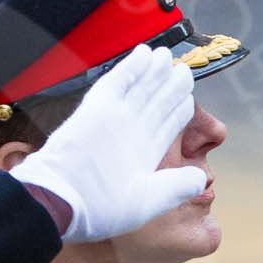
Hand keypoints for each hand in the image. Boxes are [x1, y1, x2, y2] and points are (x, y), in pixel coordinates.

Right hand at [13, 43, 202, 243]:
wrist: (61, 201)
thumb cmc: (100, 208)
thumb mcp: (148, 202)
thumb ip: (177, 187)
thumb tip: (201, 178)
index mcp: (143, 153)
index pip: (166, 125)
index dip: (178, 110)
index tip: (188, 98)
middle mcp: (130, 132)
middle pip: (156, 101)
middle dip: (170, 85)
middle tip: (182, 69)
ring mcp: (114, 117)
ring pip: (141, 87)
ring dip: (155, 70)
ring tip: (167, 56)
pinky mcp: (97, 107)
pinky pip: (119, 80)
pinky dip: (132, 66)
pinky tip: (145, 53)